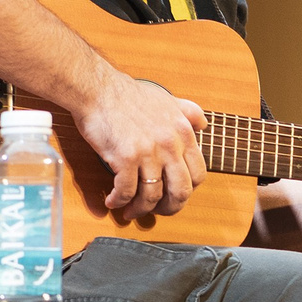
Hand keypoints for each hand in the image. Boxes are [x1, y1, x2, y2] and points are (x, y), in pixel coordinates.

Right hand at [75, 72, 205, 216]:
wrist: (99, 89)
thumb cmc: (129, 95)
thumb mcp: (168, 100)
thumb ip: (189, 112)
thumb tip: (203, 124)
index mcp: (183, 134)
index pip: (198, 175)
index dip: (187, 190)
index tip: (174, 194)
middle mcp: (170, 145)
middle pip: (181, 192)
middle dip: (169, 208)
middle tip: (157, 211)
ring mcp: (149, 152)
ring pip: (152, 196)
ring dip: (140, 209)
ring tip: (130, 210)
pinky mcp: (125, 158)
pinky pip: (126, 192)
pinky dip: (119, 201)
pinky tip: (113, 201)